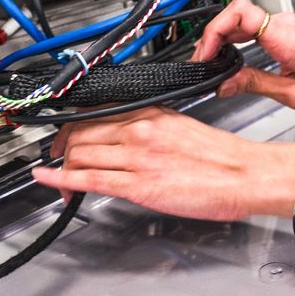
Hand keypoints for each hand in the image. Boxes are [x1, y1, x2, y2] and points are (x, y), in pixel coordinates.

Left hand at [31, 108, 294, 221]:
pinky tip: (49, 180)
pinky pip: (89, 178)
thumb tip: (132, 139)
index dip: (73, 125)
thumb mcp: (183, 128)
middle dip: (62, 146)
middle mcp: (140, 129)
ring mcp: (137, 156)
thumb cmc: (223, 158)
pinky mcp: (139, 184)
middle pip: (81, 131)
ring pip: (81, 154)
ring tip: (57, 177)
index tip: (66, 134)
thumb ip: (154, 129)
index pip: (97, 112)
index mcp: (152, 113)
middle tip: (57, 157)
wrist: (245, 174)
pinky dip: (61, 179)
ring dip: (62, 166)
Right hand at [193, 0, 294, 116]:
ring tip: (212, 62)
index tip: (206, 53)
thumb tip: (224, 83)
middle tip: (203, 62)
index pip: (238, 13)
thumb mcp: (292, 95)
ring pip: (242, 20)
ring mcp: (286, 26)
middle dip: (213, 37)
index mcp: (285, 37)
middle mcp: (285, 25)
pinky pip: (253, 27)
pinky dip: (236, 39)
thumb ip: (253, 84)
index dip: (215, 30)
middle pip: (235, 15)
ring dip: (223, 38)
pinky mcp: (287, 32)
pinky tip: (229, 57)